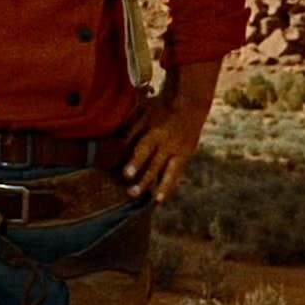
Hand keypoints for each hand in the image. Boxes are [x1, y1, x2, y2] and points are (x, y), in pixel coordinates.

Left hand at [122, 61, 220, 202]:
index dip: (135, 163)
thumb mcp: (142, 112)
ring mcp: (179, 151)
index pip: (143, 151)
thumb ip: (129, 129)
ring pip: (169, 173)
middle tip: (132, 194)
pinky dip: (170, 186)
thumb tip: (115, 143)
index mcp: (155, 133)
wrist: (189, 102)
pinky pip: (177, 173)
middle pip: (154, 166)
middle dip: (143, 181)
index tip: (126, 175)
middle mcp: (168, 145)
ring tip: (154, 202)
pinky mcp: (186, 156)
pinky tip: (162, 198)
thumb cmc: (159, 107)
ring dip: (161, 188)